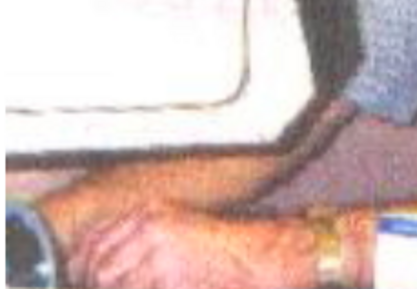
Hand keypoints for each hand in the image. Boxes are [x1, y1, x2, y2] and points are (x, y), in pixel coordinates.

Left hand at [67, 202, 315, 288]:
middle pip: (99, 265)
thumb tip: (99, 266)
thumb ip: (141, 239)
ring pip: (113, 284)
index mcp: (151, 211)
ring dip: (122, 288)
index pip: (95, 237)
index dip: (83, 263)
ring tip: (148, 284)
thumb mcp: (179, 228)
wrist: (257, 258)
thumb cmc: (222, 249)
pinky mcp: (167, 278)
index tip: (84, 277)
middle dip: (99, 284)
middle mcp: (150, 227)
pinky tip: (164, 284)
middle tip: (109, 287)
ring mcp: (157, 253)